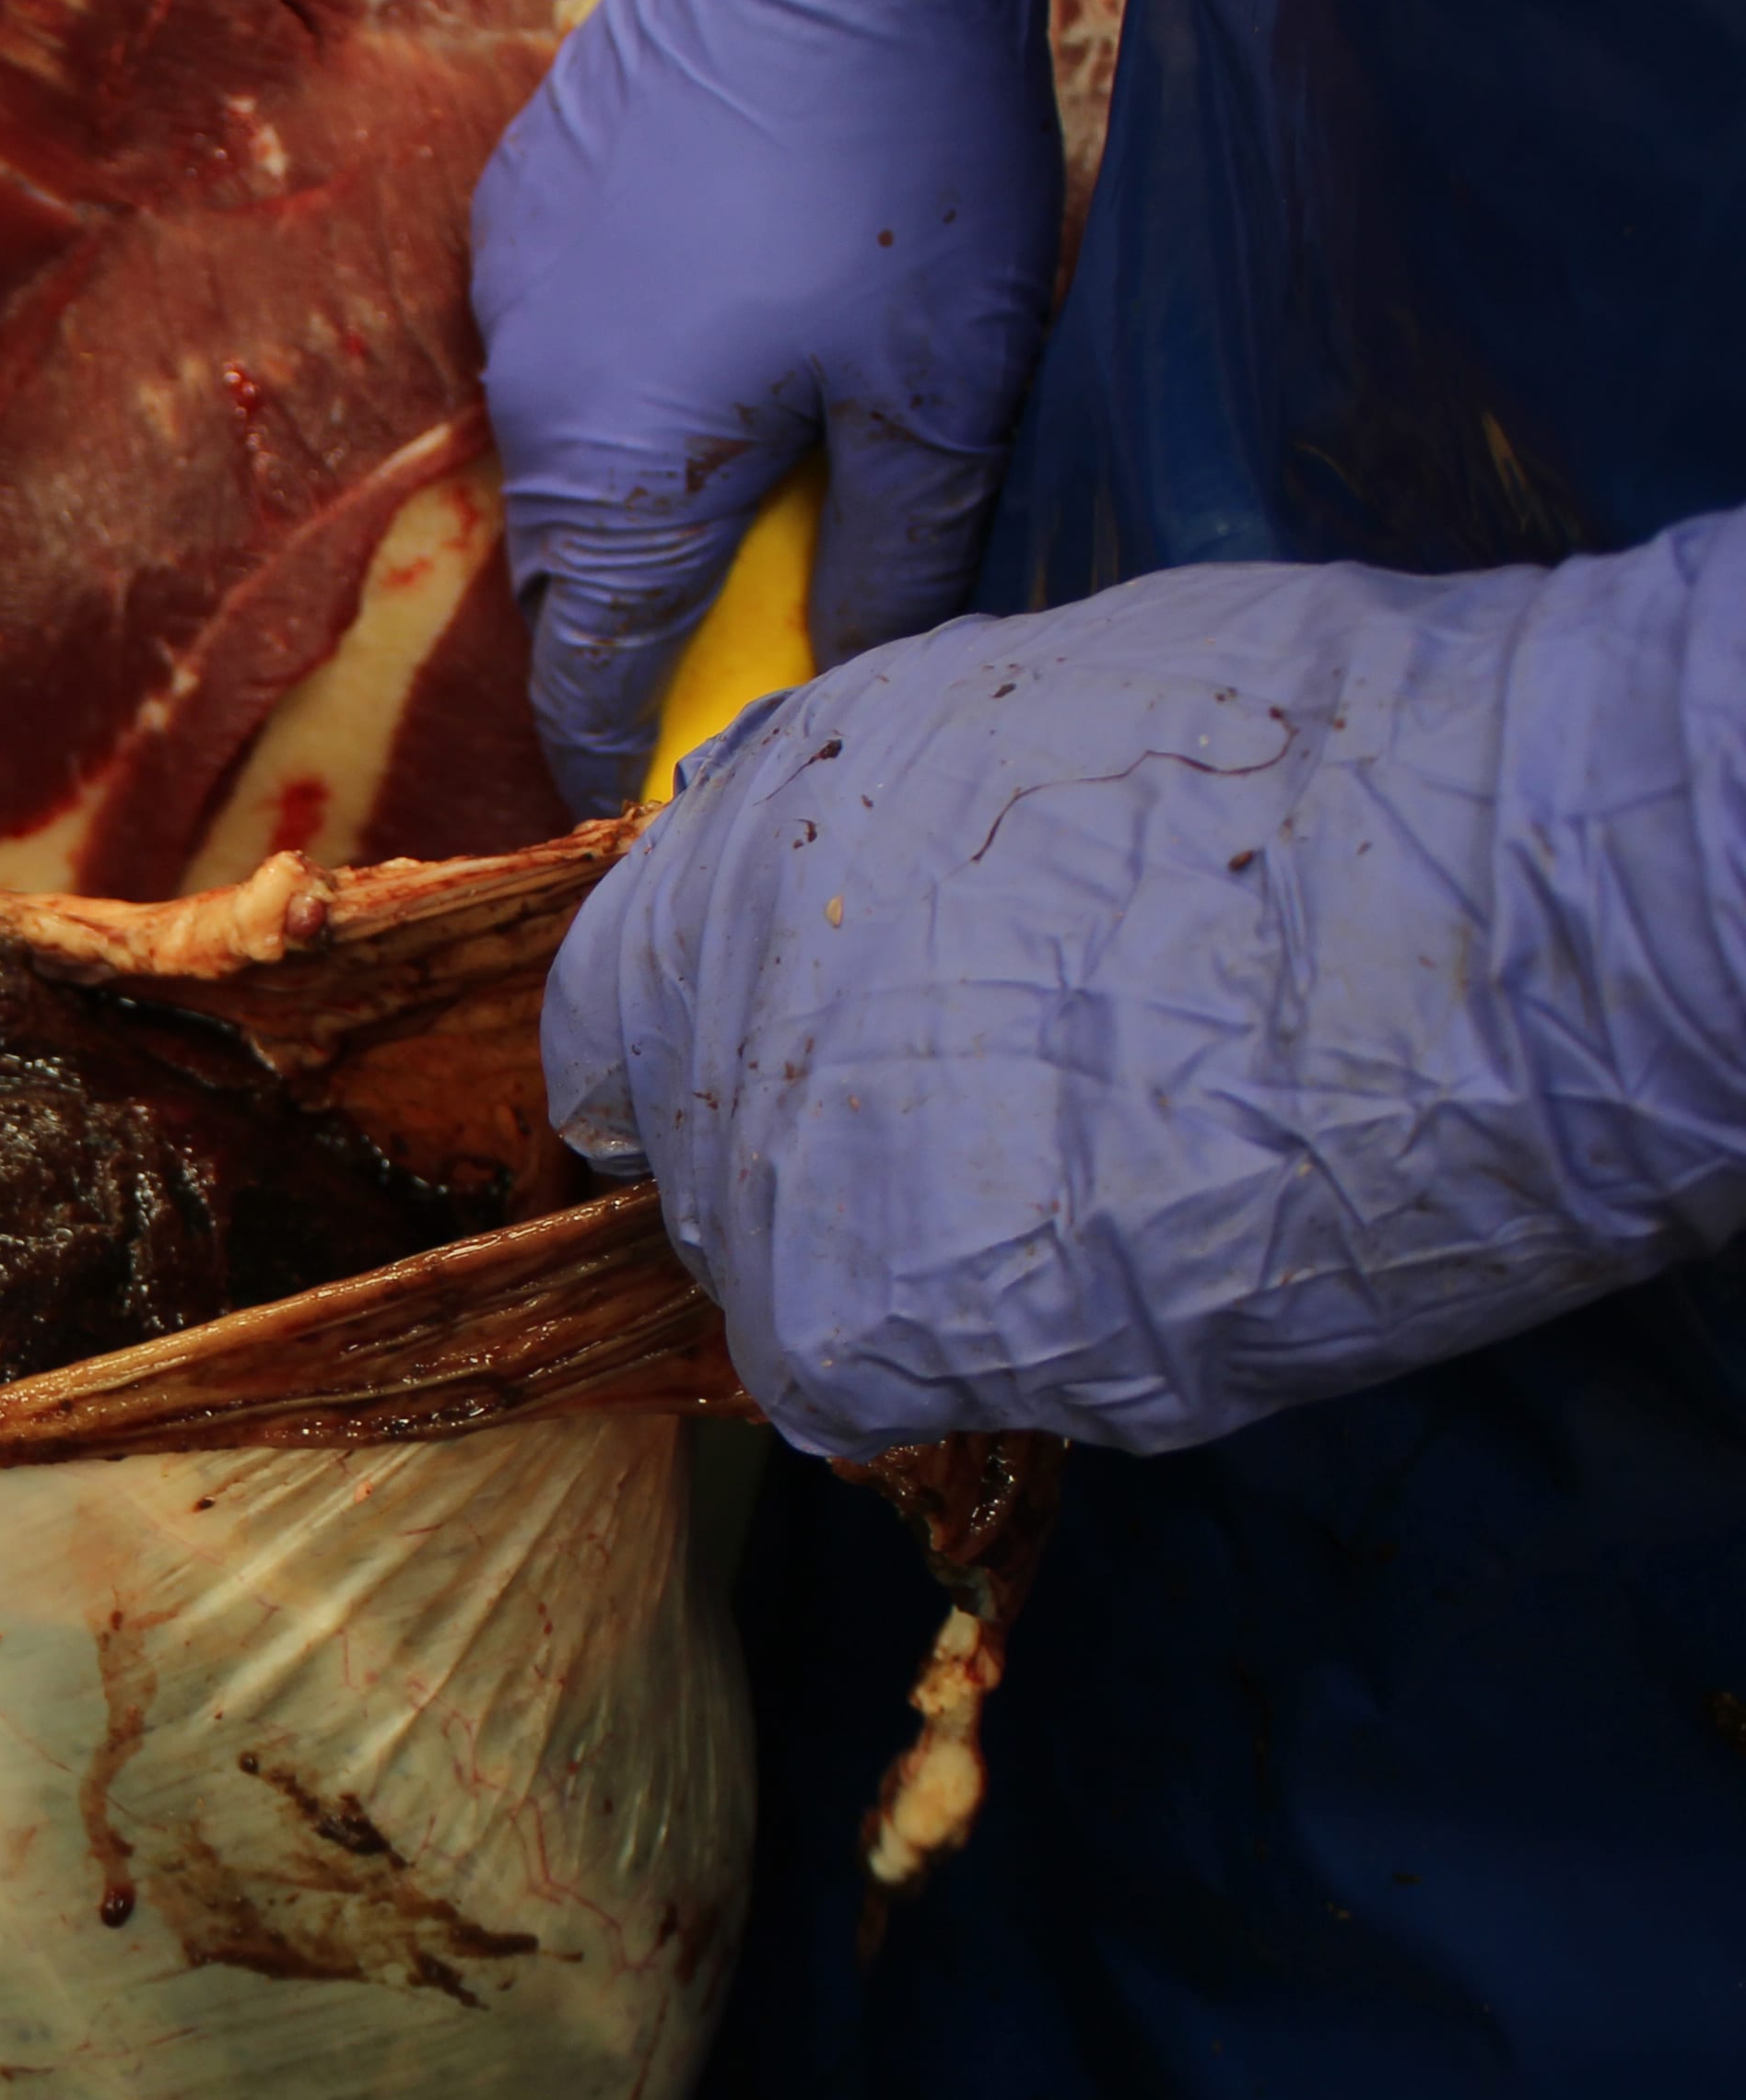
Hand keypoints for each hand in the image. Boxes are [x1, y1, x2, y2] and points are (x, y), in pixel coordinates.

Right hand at [473, 0, 1075, 818]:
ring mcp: (512, 297)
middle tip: (774, 630)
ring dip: (662, 481)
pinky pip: (572, 339)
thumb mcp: (946, 385)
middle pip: (578, 574)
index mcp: (615, 484)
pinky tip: (743, 308)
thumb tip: (869, 675)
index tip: (677, 810)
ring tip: (782, 446)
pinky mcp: (527, 206)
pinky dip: (645, 367)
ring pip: (578, 451)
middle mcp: (528, 405)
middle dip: (661, 620)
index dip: (632, 764)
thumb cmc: (896, 146)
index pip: (588, 685)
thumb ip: (900, 555)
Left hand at [548, 511, 1745, 1454]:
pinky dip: (976, 1361)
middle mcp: (704, 1008)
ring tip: (1104, 1212)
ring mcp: (760, 1169)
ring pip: (786, 1281)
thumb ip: (890, 819)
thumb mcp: (1041, 715)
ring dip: (915, 1271)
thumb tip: (867, 871)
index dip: (714, 1060)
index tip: (803, 1085)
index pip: (622, 1013)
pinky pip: (872, 1384)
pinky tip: (1111, 1294)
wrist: (1477, 907)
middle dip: (823, 1167)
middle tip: (997, 1159)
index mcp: (729, 847)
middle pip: (707, 1158)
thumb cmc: (1319, 769)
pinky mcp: (848, 1322)